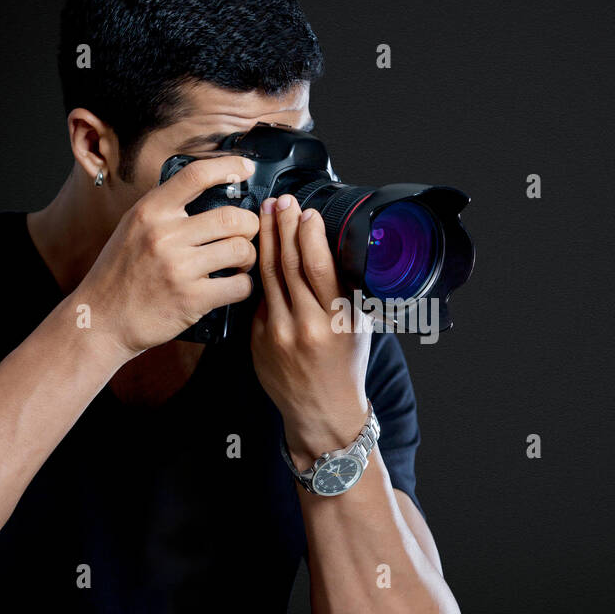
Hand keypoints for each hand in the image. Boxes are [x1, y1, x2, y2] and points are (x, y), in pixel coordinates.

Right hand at [73, 155, 259, 357]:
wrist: (102, 319)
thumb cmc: (120, 274)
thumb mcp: (132, 228)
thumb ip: (165, 209)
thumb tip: (208, 190)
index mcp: (149, 211)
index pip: (195, 175)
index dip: (228, 166)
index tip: (245, 168)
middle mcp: (164, 235)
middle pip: (232, 216)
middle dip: (250, 225)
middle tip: (246, 234)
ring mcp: (179, 268)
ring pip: (241, 250)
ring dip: (248, 257)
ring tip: (238, 262)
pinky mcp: (192, 299)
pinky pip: (240, 285)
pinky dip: (243, 286)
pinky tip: (232, 285)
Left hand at [251, 194, 371, 467]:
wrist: (322, 412)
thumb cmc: (345, 366)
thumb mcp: (358, 326)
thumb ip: (343, 291)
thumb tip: (328, 248)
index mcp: (337, 320)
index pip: (318, 266)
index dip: (309, 234)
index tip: (306, 212)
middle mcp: (306, 325)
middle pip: (288, 264)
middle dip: (283, 226)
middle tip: (279, 201)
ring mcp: (277, 334)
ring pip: (267, 277)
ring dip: (266, 241)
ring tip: (264, 216)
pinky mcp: (256, 341)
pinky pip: (258, 300)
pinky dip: (259, 274)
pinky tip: (258, 253)